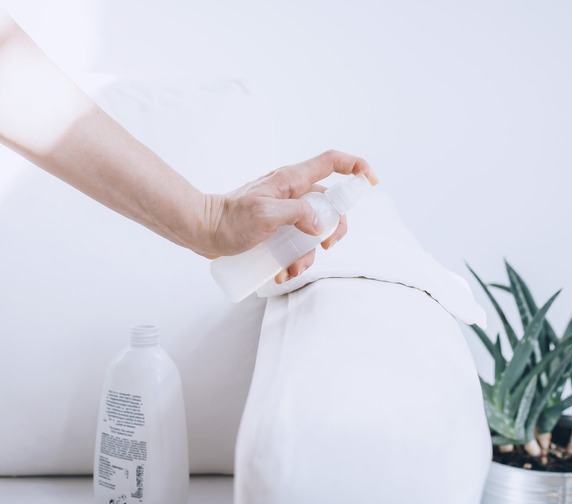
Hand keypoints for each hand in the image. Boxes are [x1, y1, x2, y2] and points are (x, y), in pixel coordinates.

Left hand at [200, 150, 377, 282]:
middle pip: (331, 204)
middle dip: (334, 229)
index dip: (355, 167)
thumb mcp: (264, 214)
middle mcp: (293, 193)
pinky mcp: (278, 229)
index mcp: (292, 180)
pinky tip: (281, 271)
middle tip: (324, 246)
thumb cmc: (229, 220)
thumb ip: (296, 213)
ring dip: (310, 254)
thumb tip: (321, 223)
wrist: (201, 231)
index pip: (331, 162)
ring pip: (315, 230)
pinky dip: (295, 259)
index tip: (370, 182)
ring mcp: (286, 212)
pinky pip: (298, 243)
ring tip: (292, 269)